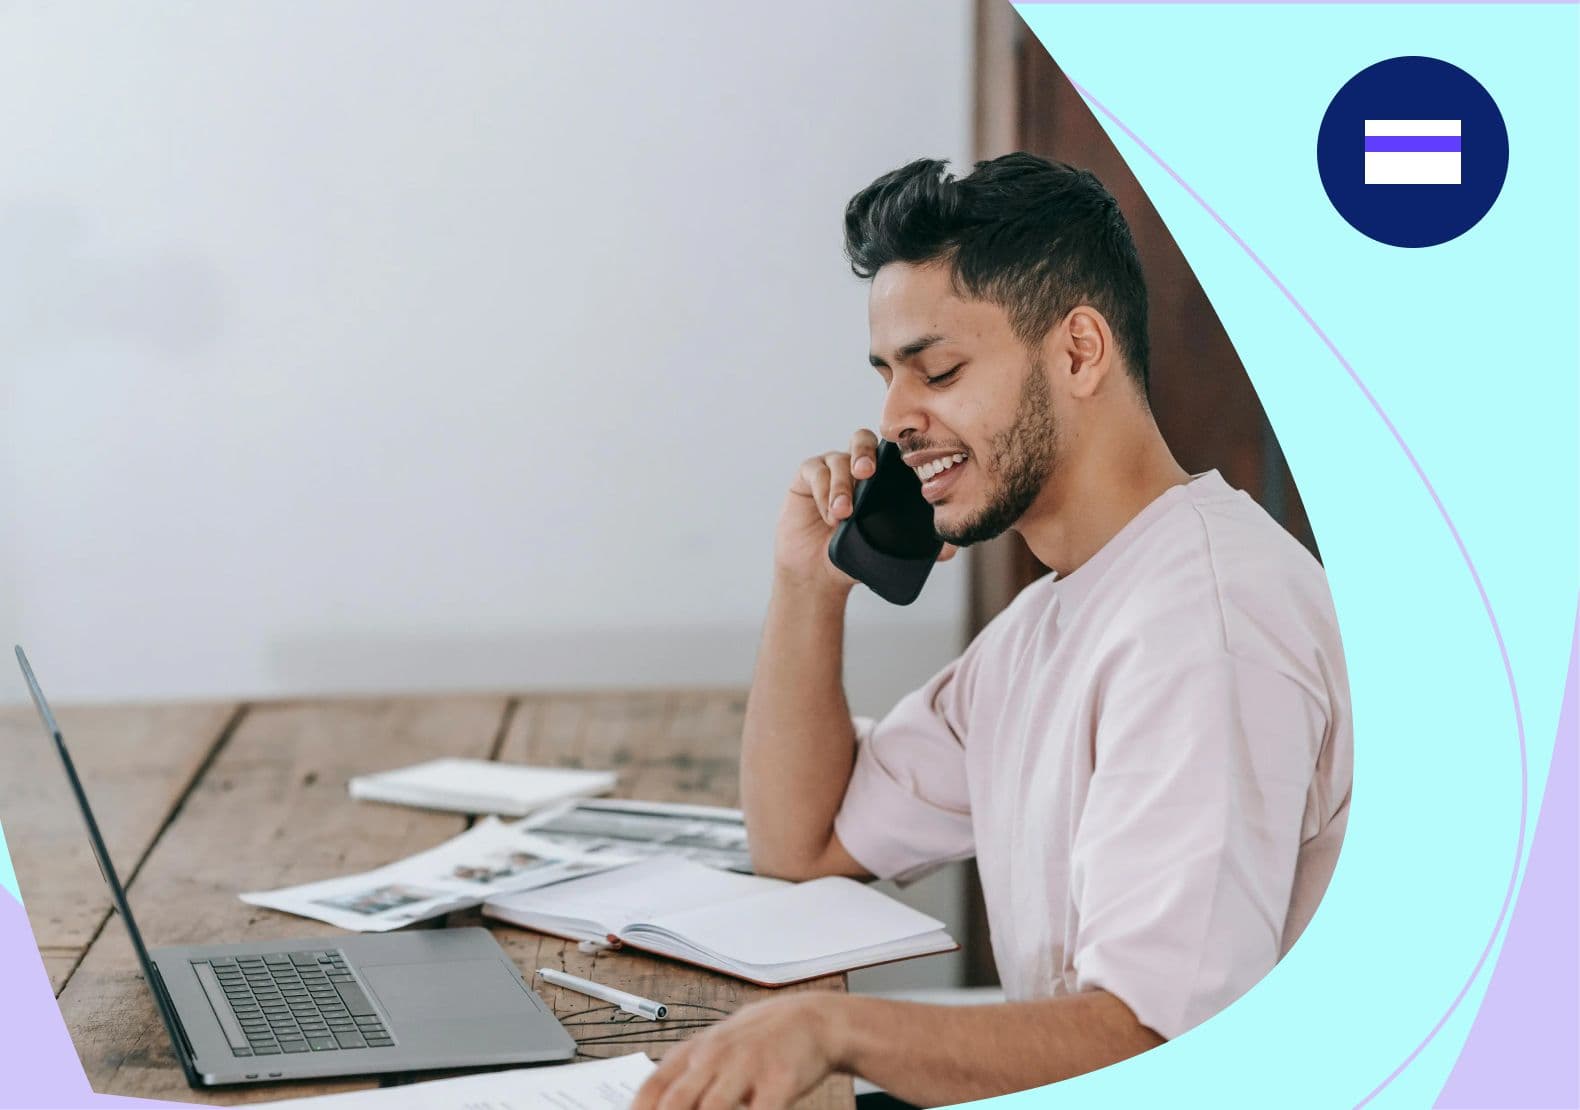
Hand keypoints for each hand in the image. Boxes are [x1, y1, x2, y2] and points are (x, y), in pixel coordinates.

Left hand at [630, 993, 846, 1109]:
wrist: (810, 1019)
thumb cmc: (755, 1042)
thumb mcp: (713, 1050)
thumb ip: (685, 1078)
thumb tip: (653, 1105)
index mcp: (692, 1051)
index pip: (652, 1088)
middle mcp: (714, 1056)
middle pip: (676, 1101)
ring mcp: (746, 1066)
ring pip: (712, 1109)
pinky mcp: (778, 1080)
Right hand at [774, 429, 955, 593]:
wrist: (820, 574)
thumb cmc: (856, 556)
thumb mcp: (888, 551)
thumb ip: (919, 548)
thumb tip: (948, 550)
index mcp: (881, 477)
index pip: (890, 450)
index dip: (896, 450)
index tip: (902, 465)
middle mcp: (856, 465)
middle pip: (862, 439)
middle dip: (864, 453)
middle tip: (866, 473)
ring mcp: (830, 468)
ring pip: (838, 459)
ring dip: (841, 485)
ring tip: (843, 514)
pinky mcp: (807, 477)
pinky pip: (815, 471)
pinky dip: (823, 492)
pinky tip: (829, 515)